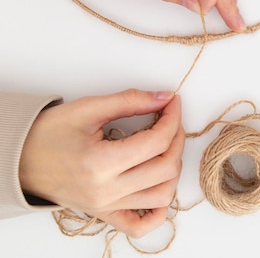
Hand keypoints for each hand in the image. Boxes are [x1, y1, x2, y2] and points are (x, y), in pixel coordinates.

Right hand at [19, 89, 184, 237]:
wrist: (19, 159)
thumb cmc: (49, 133)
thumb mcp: (89, 108)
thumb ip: (131, 101)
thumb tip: (165, 98)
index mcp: (100, 163)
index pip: (157, 141)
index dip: (172, 118)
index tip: (172, 103)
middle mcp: (106, 191)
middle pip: (166, 168)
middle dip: (176, 139)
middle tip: (170, 120)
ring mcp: (106, 206)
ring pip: (162, 196)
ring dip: (173, 169)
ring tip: (164, 148)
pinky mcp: (104, 214)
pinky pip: (140, 225)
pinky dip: (158, 211)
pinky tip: (158, 187)